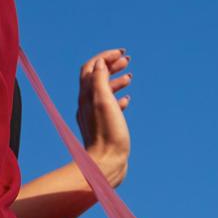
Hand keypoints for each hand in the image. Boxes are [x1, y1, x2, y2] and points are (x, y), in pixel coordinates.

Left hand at [74, 48, 133, 186]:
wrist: (105, 164)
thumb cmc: (107, 134)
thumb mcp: (104, 101)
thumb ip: (100, 80)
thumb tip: (100, 62)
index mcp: (86, 95)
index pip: (92, 67)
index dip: (105, 56)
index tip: (122, 53)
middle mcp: (87, 103)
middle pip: (96, 77)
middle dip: (111, 66)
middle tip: (128, 61)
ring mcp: (94, 116)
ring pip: (103, 91)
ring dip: (116, 80)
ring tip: (130, 77)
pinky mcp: (103, 127)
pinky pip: (109, 107)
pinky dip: (118, 98)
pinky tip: (128, 100)